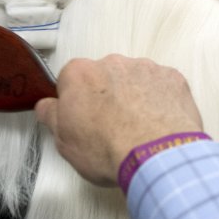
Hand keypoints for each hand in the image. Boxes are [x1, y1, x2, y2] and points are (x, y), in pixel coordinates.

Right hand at [35, 55, 203, 186]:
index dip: (76, 102)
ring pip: (133, 79)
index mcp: (80, 75)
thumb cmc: (109, 149)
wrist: (156, 155)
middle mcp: (112, 63)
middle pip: (103, 76)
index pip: (70, 80)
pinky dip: (159, 100)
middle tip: (111, 127)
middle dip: (106, 96)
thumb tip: (46, 107)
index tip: (82, 119)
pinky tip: (157, 124)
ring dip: (134, 96)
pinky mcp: (171, 77)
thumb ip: (52, 116)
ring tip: (137, 129)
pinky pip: (161, 85)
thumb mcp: (64, 142)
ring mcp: (144, 68)